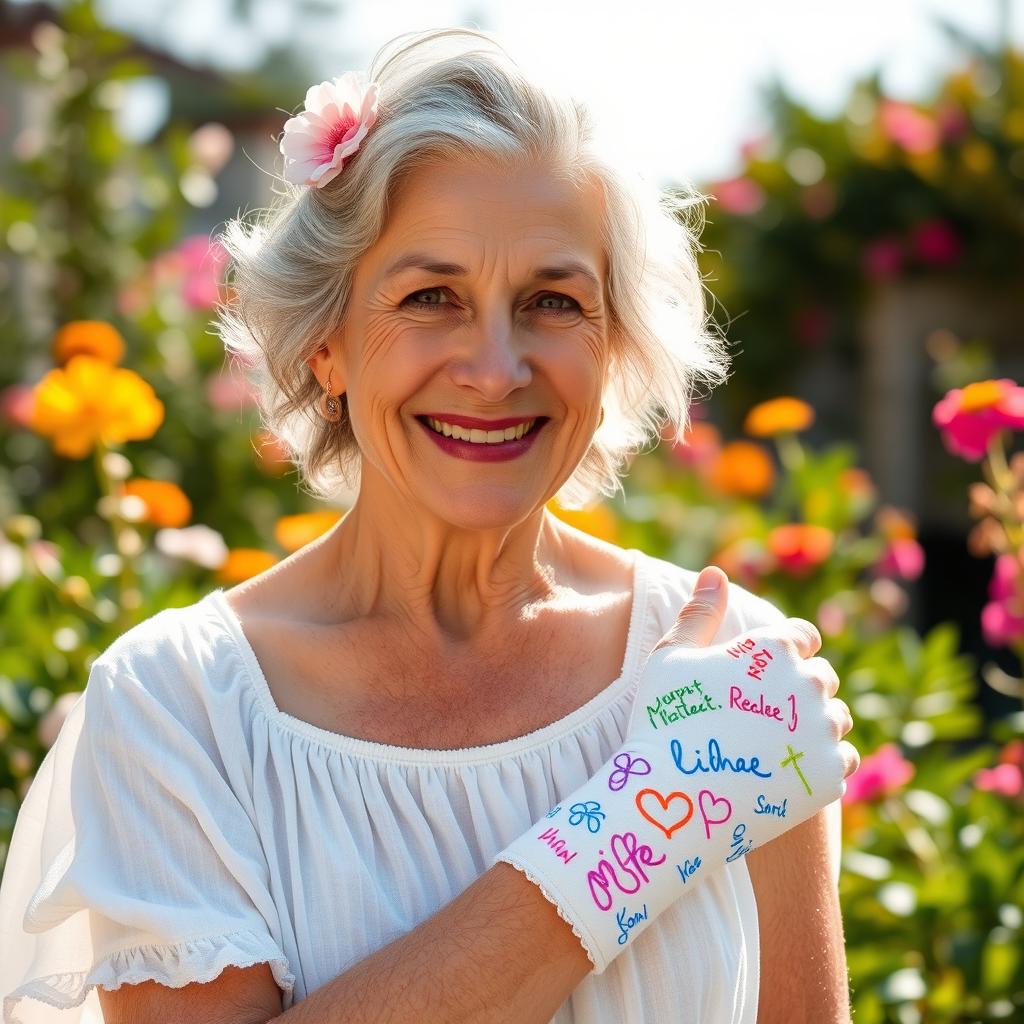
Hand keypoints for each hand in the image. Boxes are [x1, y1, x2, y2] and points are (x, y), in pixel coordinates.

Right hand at [495, 565, 859, 972]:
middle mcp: (809, 682)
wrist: (673, 797)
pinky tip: (787, 767)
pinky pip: (841, 757)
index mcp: (775, 648)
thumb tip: (715, 572)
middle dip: (799, 688)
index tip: (764, 674)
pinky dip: (821, 760)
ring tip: (776, 742)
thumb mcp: (672, 658)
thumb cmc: (666, 721)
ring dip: (815, 723)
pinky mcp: (831, 773)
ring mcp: (823, 730)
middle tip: (763, 714)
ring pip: (836, 717)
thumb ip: (699, 613)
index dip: (785, 651)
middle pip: (821, 676)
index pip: (802, 636)